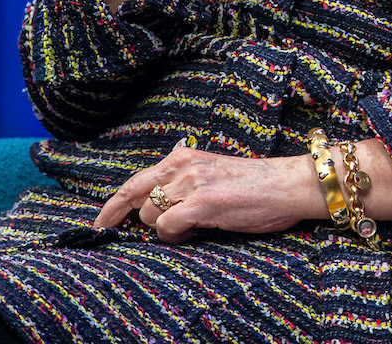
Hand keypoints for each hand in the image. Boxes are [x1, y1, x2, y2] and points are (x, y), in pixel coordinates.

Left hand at [92, 144, 321, 243]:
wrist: (288, 184)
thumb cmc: (256, 184)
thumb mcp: (212, 173)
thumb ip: (184, 181)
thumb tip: (157, 205)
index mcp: (184, 156)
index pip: (136, 179)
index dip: (114, 202)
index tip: (102, 219)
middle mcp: (183, 166)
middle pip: (133, 193)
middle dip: (116, 216)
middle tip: (108, 232)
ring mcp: (192, 184)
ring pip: (151, 214)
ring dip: (162, 228)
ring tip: (187, 229)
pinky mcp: (202, 203)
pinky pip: (167, 226)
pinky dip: (173, 236)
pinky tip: (192, 233)